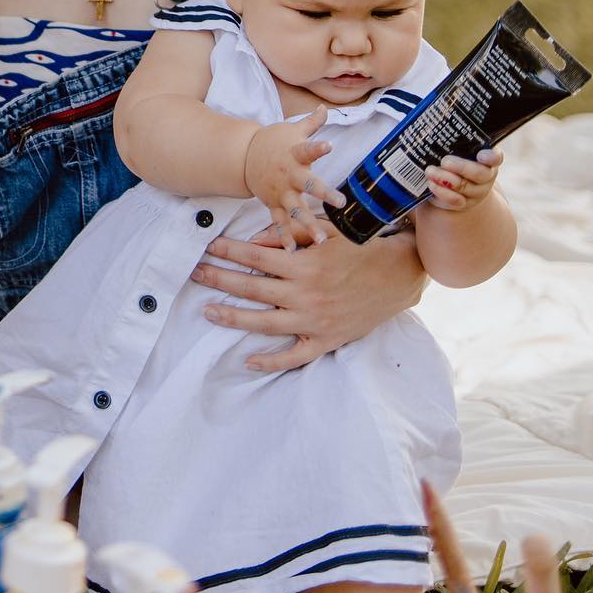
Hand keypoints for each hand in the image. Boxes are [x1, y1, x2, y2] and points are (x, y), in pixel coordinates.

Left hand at [191, 224, 423, 371]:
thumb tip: (255, 241)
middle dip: (220, 280)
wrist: (397, 276)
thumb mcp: (326, 231)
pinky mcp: (326, 340)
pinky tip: (249, 360)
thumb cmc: (360, 248)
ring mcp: (315, 320)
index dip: (229, 251)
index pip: (256, 257)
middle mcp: (306, 294)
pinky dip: (272, 361)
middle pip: (252, 288)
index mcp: (305, 264)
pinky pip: (295, 356)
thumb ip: (290, 234)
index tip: (208, 247)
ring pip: (265, 323)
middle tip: (195, 274)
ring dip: (233, 317)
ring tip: (208, 311)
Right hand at [241, 109, 343, 246]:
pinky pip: (279, 223)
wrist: (244, 157)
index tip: (329, 146)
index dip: (318, 147)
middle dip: (323, 194)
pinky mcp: (273, 204)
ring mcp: (280, 192)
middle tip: (339, 202)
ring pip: (295, 210)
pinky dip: (284, 237)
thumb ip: (312, 123)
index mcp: (294, 155)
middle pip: (308, 185)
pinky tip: (292, 251)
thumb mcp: (291, 130)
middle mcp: (289, 175)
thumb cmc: (273, 142)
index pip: (308, 149)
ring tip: (320, 239)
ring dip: (307, 224)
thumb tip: (325, 107)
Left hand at [426, 146, 501, 212]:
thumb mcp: (456, 147)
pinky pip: (455, 200)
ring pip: (465, 187)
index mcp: (487, 159)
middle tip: (444, 161)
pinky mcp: (464, 203)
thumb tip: (431, 119)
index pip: (495, 157)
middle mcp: (486, 176)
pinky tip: (431, 184)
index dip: (491, 157)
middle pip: (480, 174)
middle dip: (461, 167)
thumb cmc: (454, 157)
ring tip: (430, 171)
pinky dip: (442, 192)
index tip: (481, 155)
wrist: (453, 184)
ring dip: (445, 178)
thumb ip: (452, 139)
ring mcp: (476, 191)